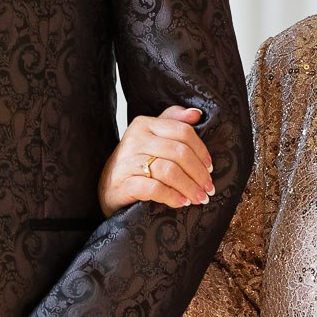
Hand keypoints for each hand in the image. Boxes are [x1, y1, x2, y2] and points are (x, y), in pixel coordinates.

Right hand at [98, 105, 214, 214]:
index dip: (201, 150)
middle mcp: (135, 139)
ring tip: (199, 197)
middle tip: (208, 188)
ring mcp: (127, 162)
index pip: (182, 131)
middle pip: (179, 152)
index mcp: (144, 124)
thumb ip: (172, 122)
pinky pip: (154, 188)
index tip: (210, 168)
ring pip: (169, 170)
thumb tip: (196, 114)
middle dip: (198, 172)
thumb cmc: (135, 164)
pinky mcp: (123, 184)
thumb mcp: (152, 139)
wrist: (106, 188)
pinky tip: (181, 202)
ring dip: (189, 186)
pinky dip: (172, 196)